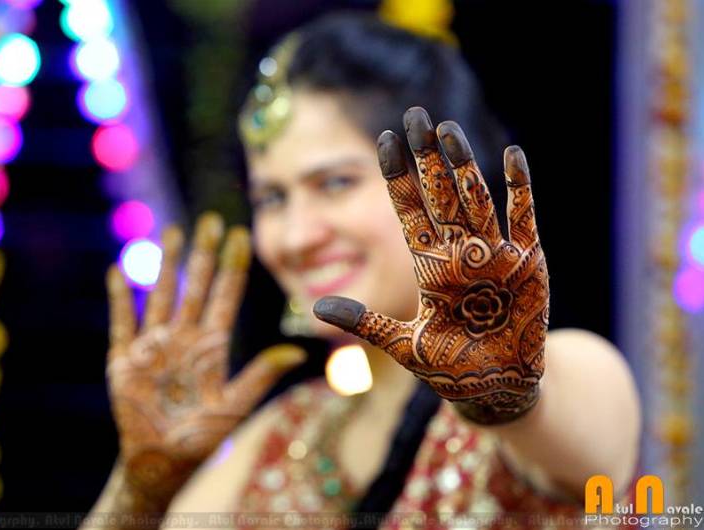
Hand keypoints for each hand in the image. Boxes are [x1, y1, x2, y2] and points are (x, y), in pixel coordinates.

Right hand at [106, 213, 304, 505]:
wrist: (160, 464)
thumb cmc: (201, 439)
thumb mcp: (235, 407)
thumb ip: (260, 376)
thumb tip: (296, 352)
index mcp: (212, 346)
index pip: (225, 295)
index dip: (232, 266)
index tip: (241, 234)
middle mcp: (184, 337)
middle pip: (195, 286)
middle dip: (203, 253)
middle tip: (210, 219)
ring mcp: (154, 345)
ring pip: (161, 293)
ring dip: (166, 264)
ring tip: (174, 231)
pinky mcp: (125, 359)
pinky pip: (122, 321)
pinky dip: (120, 297)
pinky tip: (119, 269)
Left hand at [314, 108, 548, 424]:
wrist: (495, 387)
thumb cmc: (448, 367)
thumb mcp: (402, 345)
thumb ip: (364, 323)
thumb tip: (314, 308)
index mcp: (427, 266)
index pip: (409, 211)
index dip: (398, 177)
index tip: (385, 141)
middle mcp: (458, 252)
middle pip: (440, 194)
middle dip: (427, 157)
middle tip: (416, 115)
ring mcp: (492, 254)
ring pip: (475, 199)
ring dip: (463, 165)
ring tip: (448, 131)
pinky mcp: (526, 263)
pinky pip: (523, 219)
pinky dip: (520, 189)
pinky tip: (513, 155)